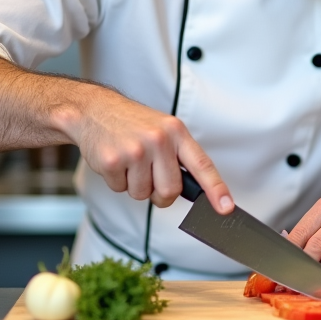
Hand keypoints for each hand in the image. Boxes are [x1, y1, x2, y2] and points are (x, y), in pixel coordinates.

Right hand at [57, 85, 233, 213]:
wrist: (94, 110)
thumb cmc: (132, 123)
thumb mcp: (163, 129)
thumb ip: (178, 156)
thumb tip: (195, 190)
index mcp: (176, 132)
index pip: (202, 165)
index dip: (216, 189)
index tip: (226, 209)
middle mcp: (158, 140)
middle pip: (170, 191)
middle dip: (160, 193)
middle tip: (149, 177)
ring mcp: (135, 150)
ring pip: (143, 194)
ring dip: (135, 185)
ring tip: (129, 161)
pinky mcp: (112, 161)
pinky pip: (121, 190)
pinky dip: (117, 181)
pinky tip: (115, 161)